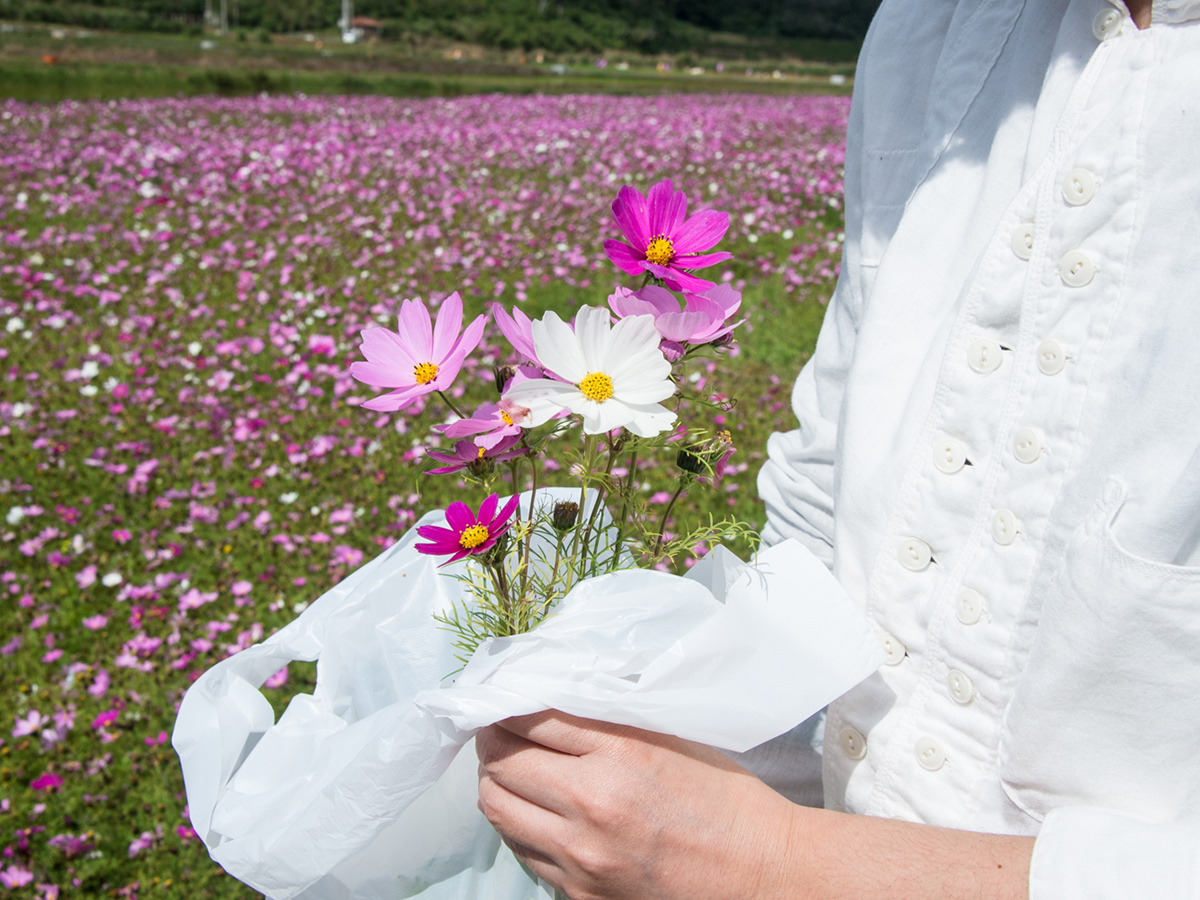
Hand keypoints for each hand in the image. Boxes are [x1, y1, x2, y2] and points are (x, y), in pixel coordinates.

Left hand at [476, 710, 1035, 899]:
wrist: (761, 873)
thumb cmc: (726, 800)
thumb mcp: (670, 737)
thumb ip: (608, 719)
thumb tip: (550, 698)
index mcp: (620, 753)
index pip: (531, 717)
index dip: (508, 702)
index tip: (503, 695)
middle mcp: (591, 803)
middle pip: (501, 761)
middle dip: (492, 739)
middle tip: (498, 728)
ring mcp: (581, 854)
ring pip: (498, 808)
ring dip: (496, 780)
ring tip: (509, 766)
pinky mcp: (578, 891)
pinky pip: (521, 850)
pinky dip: (517, 823)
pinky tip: (533, 809)